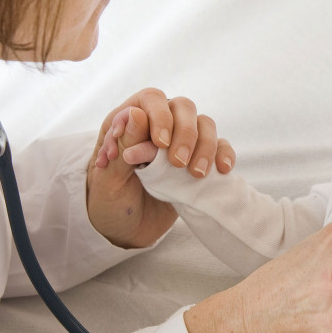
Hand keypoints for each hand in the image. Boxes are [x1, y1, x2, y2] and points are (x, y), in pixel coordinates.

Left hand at [86, 88, 234, 248]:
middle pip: (183, 108)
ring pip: (204, 124)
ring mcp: (181, 142)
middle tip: (179, 163)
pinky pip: (220, 146)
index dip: (160, 115)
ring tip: (197, 174)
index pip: (151, 100)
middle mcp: (157, 126)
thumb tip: (137, 114)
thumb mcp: (107, 180)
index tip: (161, 143)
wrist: (126, 233)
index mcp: (127, 123)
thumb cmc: (109, 203)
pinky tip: (222, 170)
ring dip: (206, 145)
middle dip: (186, 132)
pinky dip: (224, 154)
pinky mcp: (198, 160)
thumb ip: (122, 147)